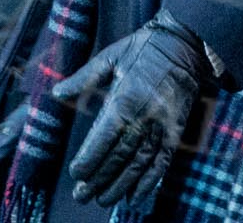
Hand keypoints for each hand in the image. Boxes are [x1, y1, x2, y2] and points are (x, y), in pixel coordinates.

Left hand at [54, 10, 212, 209]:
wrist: (186, 43)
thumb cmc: (144, 48)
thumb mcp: (110, 56)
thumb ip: (83, 78)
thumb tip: (56, 93)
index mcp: (125, 99)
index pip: (103, 139)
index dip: (89, 160)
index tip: (76, 174)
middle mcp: (144, 117)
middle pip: (119, 157)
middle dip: (98, 179)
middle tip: (82, 195)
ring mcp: (162, 126)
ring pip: (139, 164)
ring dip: (120, 185)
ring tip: (102, 199)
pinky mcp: (176, 130)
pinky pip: (162, 162)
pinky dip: (149, 181)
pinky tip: (135, 196)